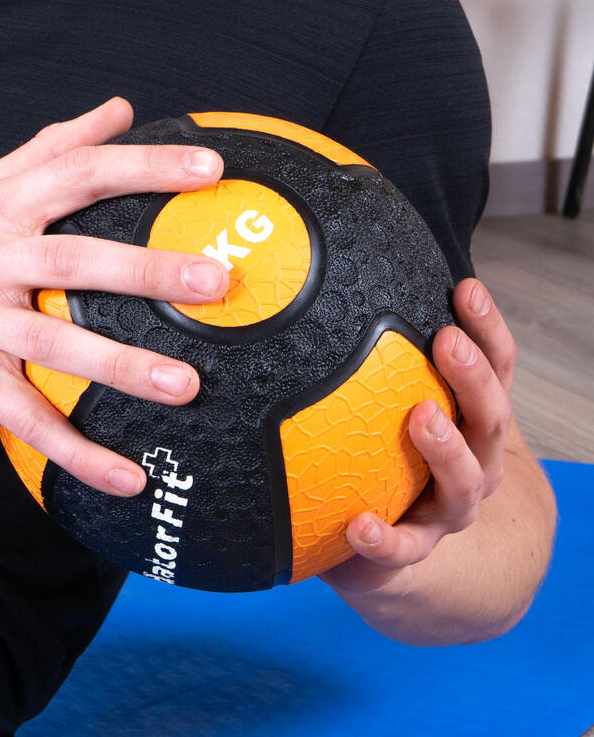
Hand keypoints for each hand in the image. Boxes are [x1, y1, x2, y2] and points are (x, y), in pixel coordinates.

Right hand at [0, 97, 227, 495]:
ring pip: (56, 342)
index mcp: (1, 207)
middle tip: (216, 281)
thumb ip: (53, 150)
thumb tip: (118, 111)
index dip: (145, 167)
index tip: (210, 168)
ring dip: (122, 366)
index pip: (79, 174)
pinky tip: (129, 476)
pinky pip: (29, 419)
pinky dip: (78, 451)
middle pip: (75, 258)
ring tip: (186, 385)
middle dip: (148, 270)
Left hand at [321, 278, 514, 593]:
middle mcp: (474, 462)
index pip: (496, 369)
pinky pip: (404, 549)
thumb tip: (342, 298)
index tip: (464, 288)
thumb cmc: (398, 459)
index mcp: (474, 422)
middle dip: (473, 378)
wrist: (397, 544)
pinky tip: (359, 526)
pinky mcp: (415, 548)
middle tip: (447, 342)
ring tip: (422, 417)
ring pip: (464, 480)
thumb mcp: (399, 407)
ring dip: (446, 447)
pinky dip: (384, 540)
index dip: (487, 328)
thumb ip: (385, 364)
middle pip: (490, 418)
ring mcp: (449, 508)